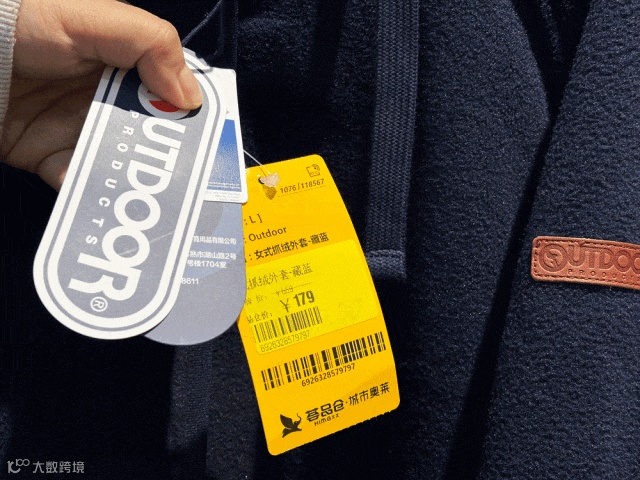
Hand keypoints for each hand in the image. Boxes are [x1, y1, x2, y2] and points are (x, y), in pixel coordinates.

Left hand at [1, 0, 201, 189]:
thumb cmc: (25, 20)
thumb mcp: (97, 18)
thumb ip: (152, 45)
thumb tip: (191, 98)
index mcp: (120, 63)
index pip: (165, 91)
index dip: (184, 113)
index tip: (203, 136)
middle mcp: (101, 97)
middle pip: (145, 134)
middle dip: (164, 156)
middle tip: (183, 175)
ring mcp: (74, 128)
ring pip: (116, 162)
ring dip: (131, 179)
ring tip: (148, 196)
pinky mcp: (47, 154)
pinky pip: (76, 178)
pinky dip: (89, 189)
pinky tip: (100, 194)